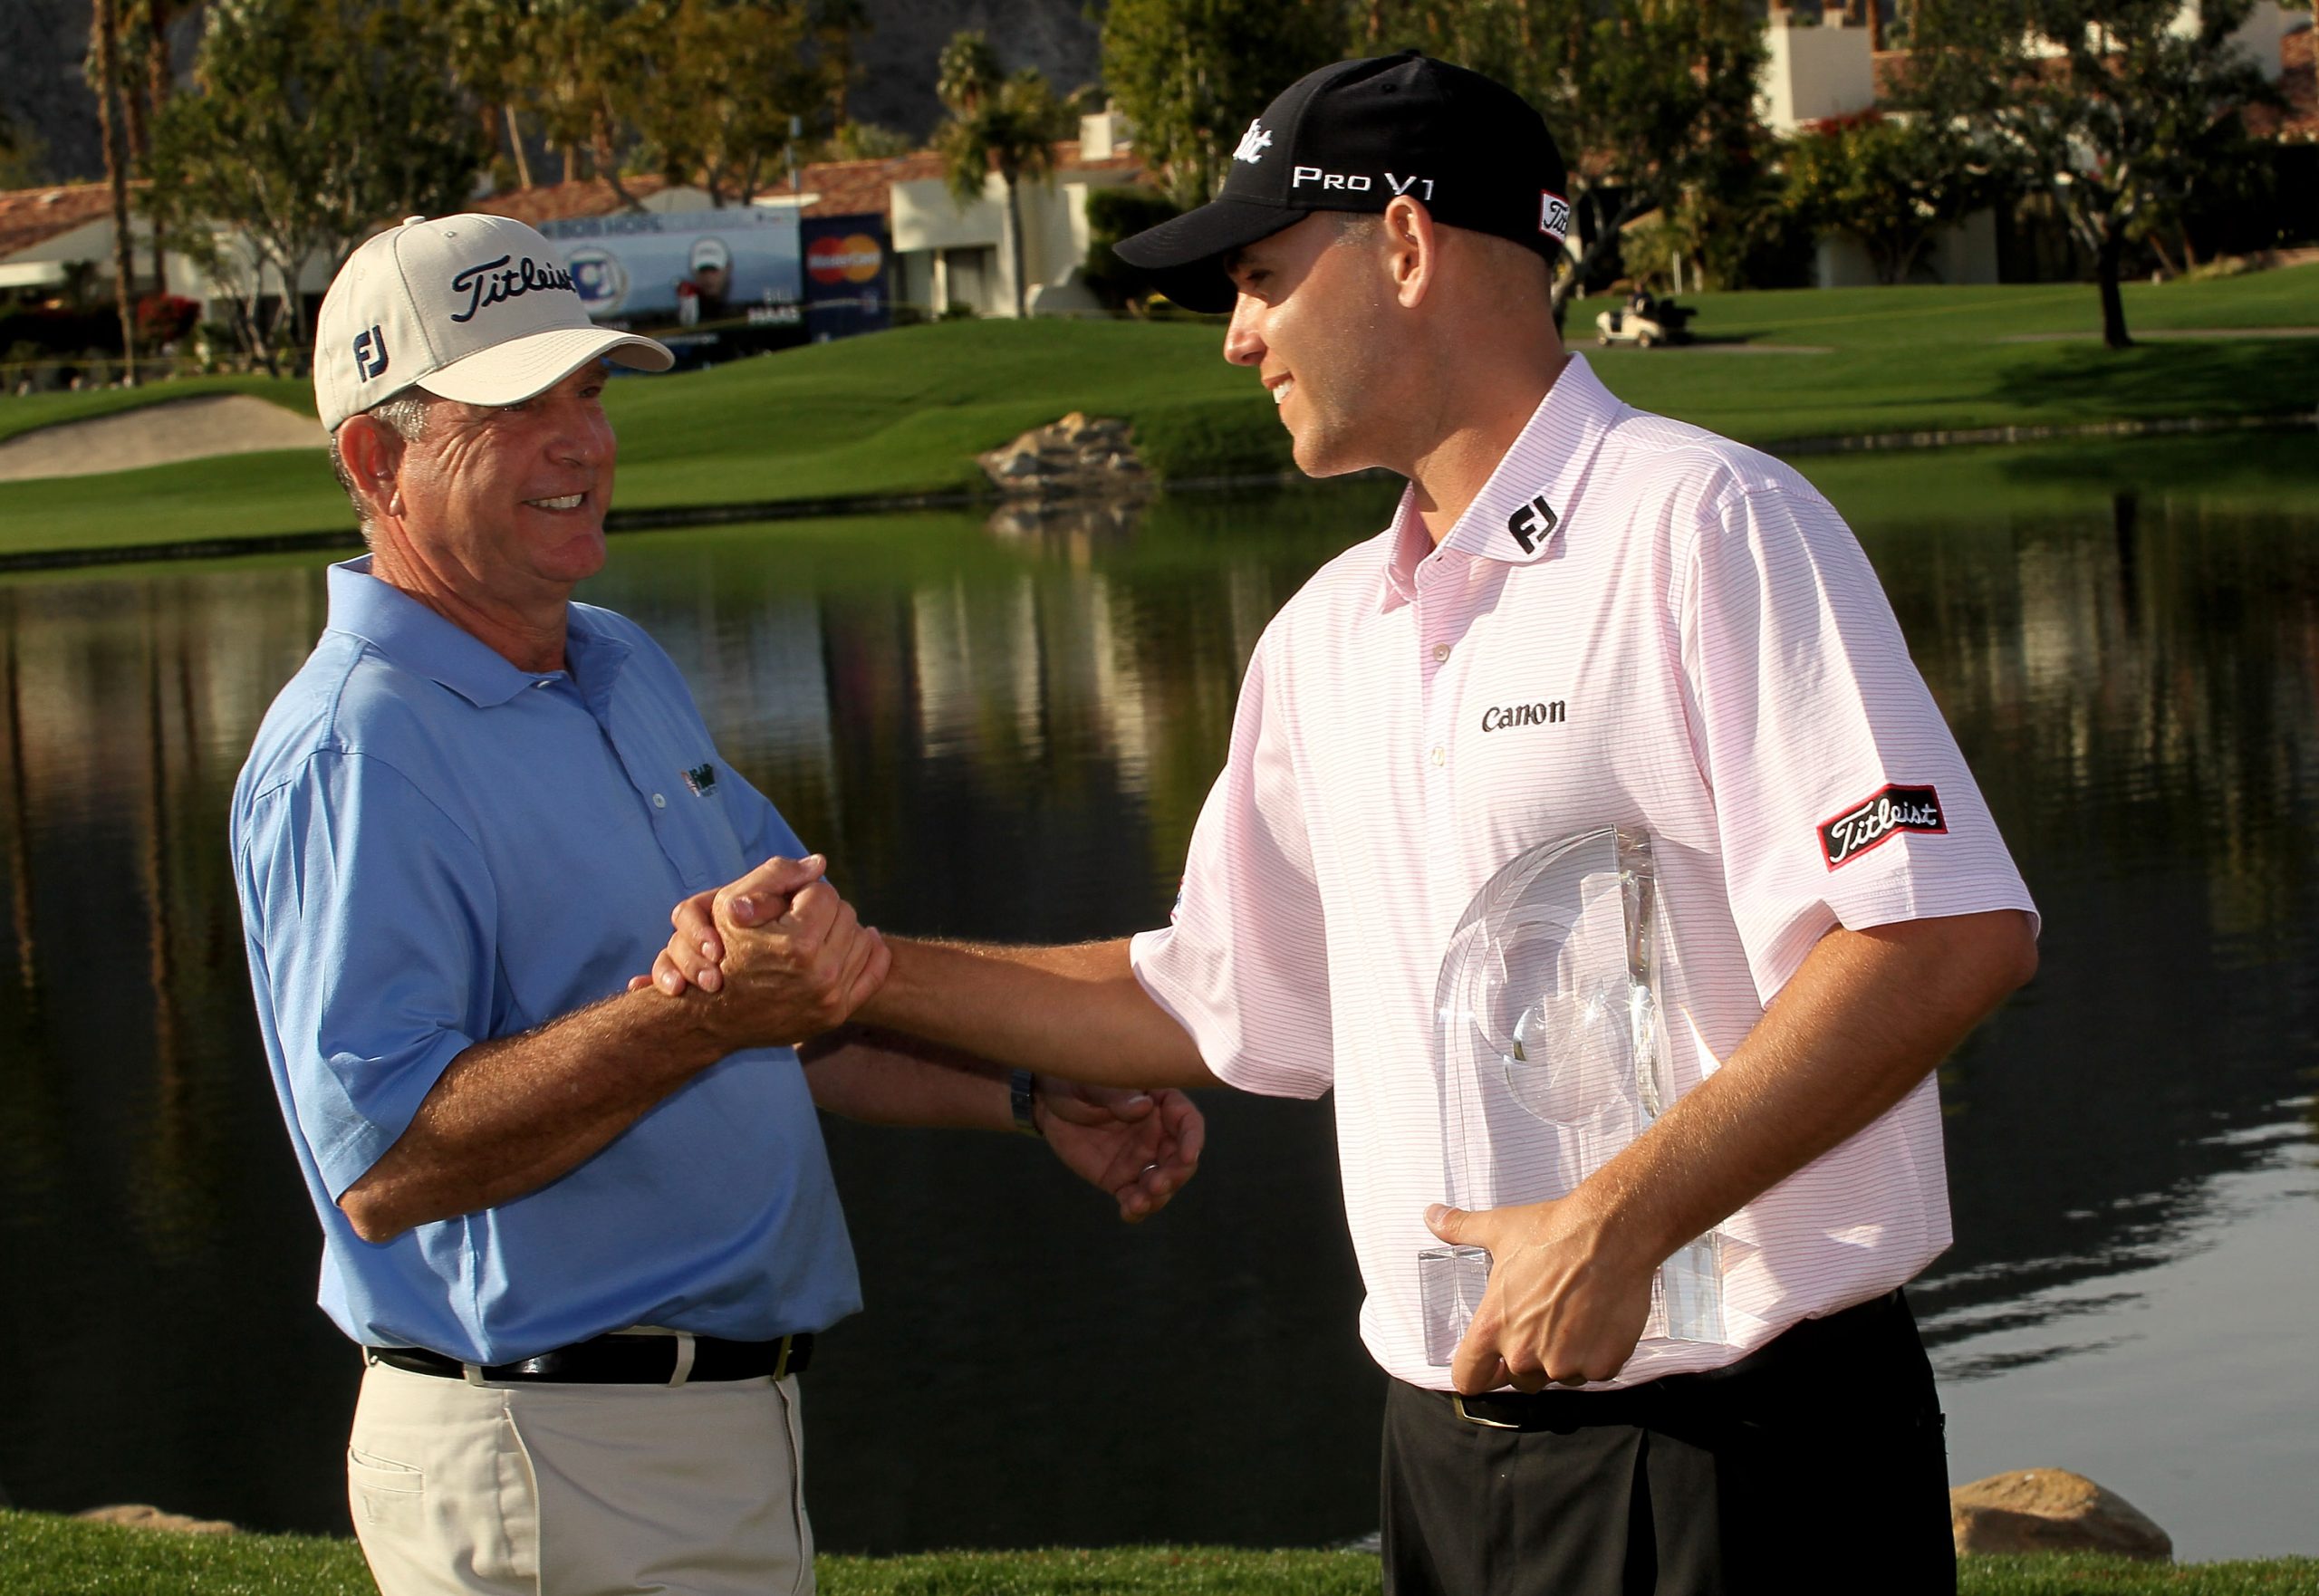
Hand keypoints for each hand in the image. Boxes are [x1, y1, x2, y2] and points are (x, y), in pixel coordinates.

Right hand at [630, 856, 887, 1045]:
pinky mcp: (837, 1014)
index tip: (786, 904)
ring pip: (863, 938)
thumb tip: (820, 863)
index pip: (824, 892)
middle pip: (846, 913)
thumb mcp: (732, 904)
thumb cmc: (720, 950)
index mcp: (797, 943)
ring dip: (841, 931)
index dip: (801, 893)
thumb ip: (778, 873)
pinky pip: (874, 971)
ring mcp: (831, 998)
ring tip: (815, 934)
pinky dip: (869, 952)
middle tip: (799, 919)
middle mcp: (821, 974)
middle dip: (823, 911)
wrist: (713, 1014)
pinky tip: (858, 941)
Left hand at [1036, 1079, 1204, 1223]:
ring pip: (1161, 1183)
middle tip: (1157, 1185)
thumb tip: (1145, 1107)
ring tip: (1139, 1202)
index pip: (1187, 1122)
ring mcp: (1141, 1159)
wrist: (1049, 1105)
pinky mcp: (1122, 1179)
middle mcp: (1157, 1134)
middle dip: (1175, 1176)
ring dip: (1157, 1197)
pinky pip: (1135, 1198)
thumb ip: (1117, 1096)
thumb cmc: (1077, 1083)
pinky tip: (1128, 1213)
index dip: (1192, 1139)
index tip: (1186, 1156)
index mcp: (1160, 1104)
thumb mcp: (1093, 1083)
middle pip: (1180, 1160)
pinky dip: (1136, 1209)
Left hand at [1423, 1196, 1655, 1395]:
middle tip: (1543, 1320)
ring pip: (1558, 1375)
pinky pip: (1594, 1370)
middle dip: (1528, 1357)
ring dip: (1563, 1356)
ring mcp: (1566, 1364)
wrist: (1611, 1233)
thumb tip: (1431, 1215)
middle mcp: (1525, 1355)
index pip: (1468, 1378)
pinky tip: (1598, 1319)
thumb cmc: (1552, 1232)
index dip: (1476, 1372)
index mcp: (1492, 1328)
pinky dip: (1597, 1353)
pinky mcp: (1603, 1365)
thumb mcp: (1498, 1229)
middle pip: (1518, 1379)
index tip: (1487, 1364)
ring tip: (1574, 1315)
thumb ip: (1459, 1229)